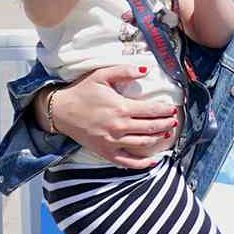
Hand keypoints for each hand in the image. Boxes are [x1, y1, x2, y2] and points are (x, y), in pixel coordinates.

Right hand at [45, 65, 178, 167]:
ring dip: (158, 139)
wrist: (60, 110)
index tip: (173, 109)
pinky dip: (143, 163)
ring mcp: (112, 142)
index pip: (152, 111)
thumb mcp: (102, 75)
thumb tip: (146, 69)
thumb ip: (124, 71)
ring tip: (167, 134)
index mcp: (121, 108)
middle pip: (151, 128)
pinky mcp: (105, 152)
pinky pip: (128, 162)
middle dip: (166, 124)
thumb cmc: (82, 91)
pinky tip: (154, 160)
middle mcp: (119, 127)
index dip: (165, 110)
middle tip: (174, 121)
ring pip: (143, 144)